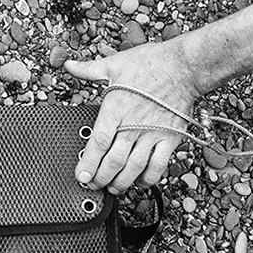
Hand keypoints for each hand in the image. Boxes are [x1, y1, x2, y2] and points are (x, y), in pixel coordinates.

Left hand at [64, 40, 201, 193]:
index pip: (98, 142)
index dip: (89, 163)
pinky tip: (140, 181)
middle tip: (94, 185)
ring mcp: (153, 134)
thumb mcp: (113, 64)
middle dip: (101, 178)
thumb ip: (88, 70)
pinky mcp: (171, 138)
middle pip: (114, 161)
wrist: (183, 66)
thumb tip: (69, 65)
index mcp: (115, 108)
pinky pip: (159, 165)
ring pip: (134, 168)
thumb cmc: (149, 63)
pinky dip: (148, 178)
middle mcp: (133, 124)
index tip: (81, 176)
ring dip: (122, 182)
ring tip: (113, 188)